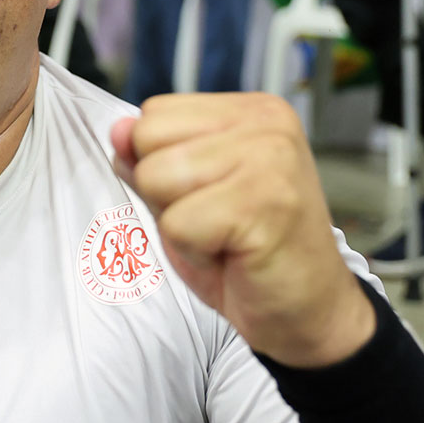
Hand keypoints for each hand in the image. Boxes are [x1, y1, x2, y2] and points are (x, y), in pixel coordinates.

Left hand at [111, 92, 374, 366]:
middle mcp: (264, 123)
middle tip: (215, 220)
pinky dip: (193, 251)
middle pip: (147, 139)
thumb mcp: (182, 196)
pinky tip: (234, 254)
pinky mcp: (265, 202)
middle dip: (164, 192)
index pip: (152, 114)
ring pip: (155, 177)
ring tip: (223, 235)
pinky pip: (176, 223)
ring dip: (178, 223)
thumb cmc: (246, 254)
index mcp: (247, 111)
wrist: (306, 311)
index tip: (206, 196)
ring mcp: (269, 158)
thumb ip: (148, 160)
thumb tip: (117, 130)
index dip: (158, 164)